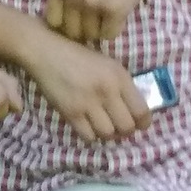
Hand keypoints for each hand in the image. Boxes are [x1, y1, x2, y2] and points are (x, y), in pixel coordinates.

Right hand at [24, 30, 151, 143]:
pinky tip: (89, 126)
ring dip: (108, 134)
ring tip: (104, 127)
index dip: (143, 123)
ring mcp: (88, 103)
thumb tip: (135, 112)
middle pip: (126, 127)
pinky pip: (88, 137)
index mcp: (119, 77)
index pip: (141, 111)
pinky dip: (91, 135)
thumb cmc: (80, 57)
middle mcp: (107, 91)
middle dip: (125, 131)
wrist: (47, 53)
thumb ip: (123, 86)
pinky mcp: (70, 113)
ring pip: (108, 134)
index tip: (140, 125)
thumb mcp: (109, 65)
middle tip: (120, 127)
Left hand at [44, 0, 160, 44]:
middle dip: (83, 28)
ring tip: (107, 13)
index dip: (65, 23)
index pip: (53, 21)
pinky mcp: (115, 9)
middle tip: (94, 18)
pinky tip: (117, 14)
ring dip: (100, 29)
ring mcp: (94, 2)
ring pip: (91, 35)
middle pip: (72, 31)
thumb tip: (57, 26)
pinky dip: (114, 28)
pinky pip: (109, 34)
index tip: (75, 20)